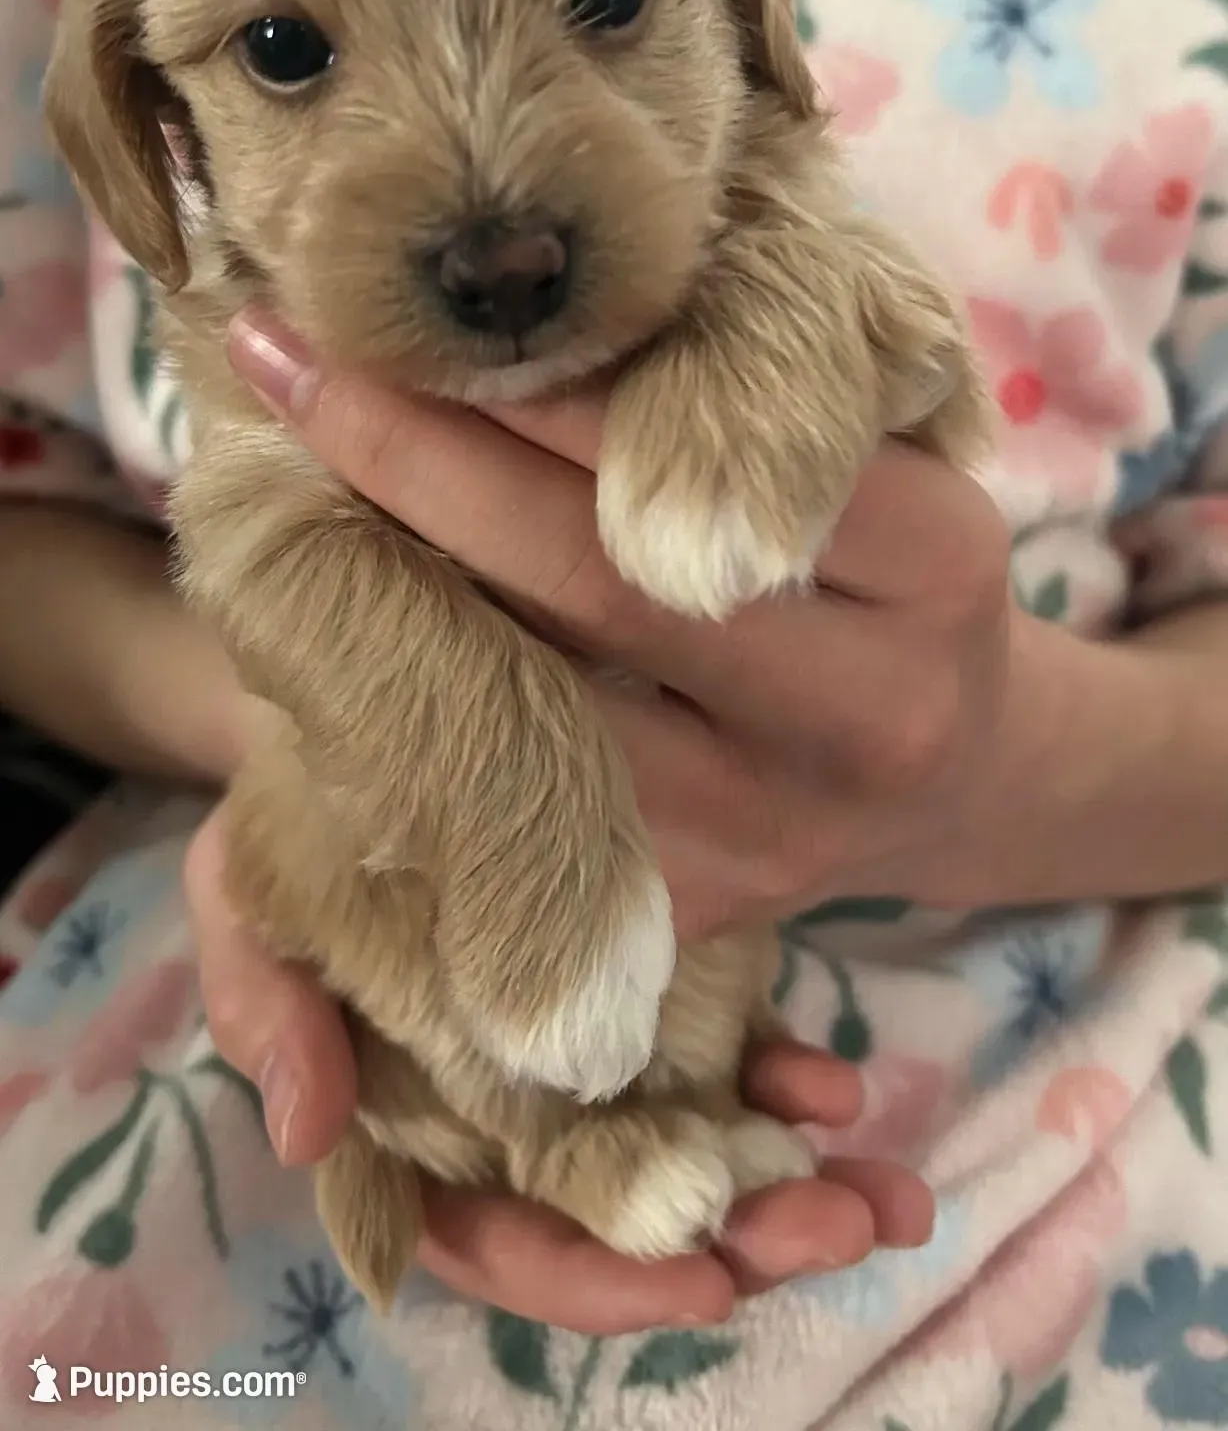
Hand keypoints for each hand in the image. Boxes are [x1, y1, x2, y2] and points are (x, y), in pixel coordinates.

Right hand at [185, 805, 931, 1332]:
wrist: (385, 706)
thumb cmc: (298, 814)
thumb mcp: (252, 894)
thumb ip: (268, 1007)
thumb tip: (304, 1132)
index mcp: (416, 1127)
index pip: (500, 1241)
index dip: (591, 1280)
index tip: (694, 1278)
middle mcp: (520, 1110)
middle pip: (629, 1219)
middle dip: (734, 1243)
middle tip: (833, 1230)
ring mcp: (600, 1050)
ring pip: (698, 1157)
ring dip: (792, 1190)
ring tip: (889, 1198)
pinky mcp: (660, 982)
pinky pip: (734, 1059)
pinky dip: (790, 1084)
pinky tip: (841, 1081)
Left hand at [226, 308, 1098, 928]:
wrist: (965, 770)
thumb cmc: (889, 570)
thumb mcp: (878, 453)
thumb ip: (743, 386)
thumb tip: (512, 309)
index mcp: (935, 563)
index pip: (704, 450)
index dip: (531, 381)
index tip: (388, 300)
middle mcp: (868, 714)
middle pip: (598, 582)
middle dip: (420, 463)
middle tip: (290, 371)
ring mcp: (777, 835)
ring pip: (538, 709)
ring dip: (395, 592)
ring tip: (288, 490)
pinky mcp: (699, 912)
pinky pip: (524, 808)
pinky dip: (423, 711)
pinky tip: (346, 632)